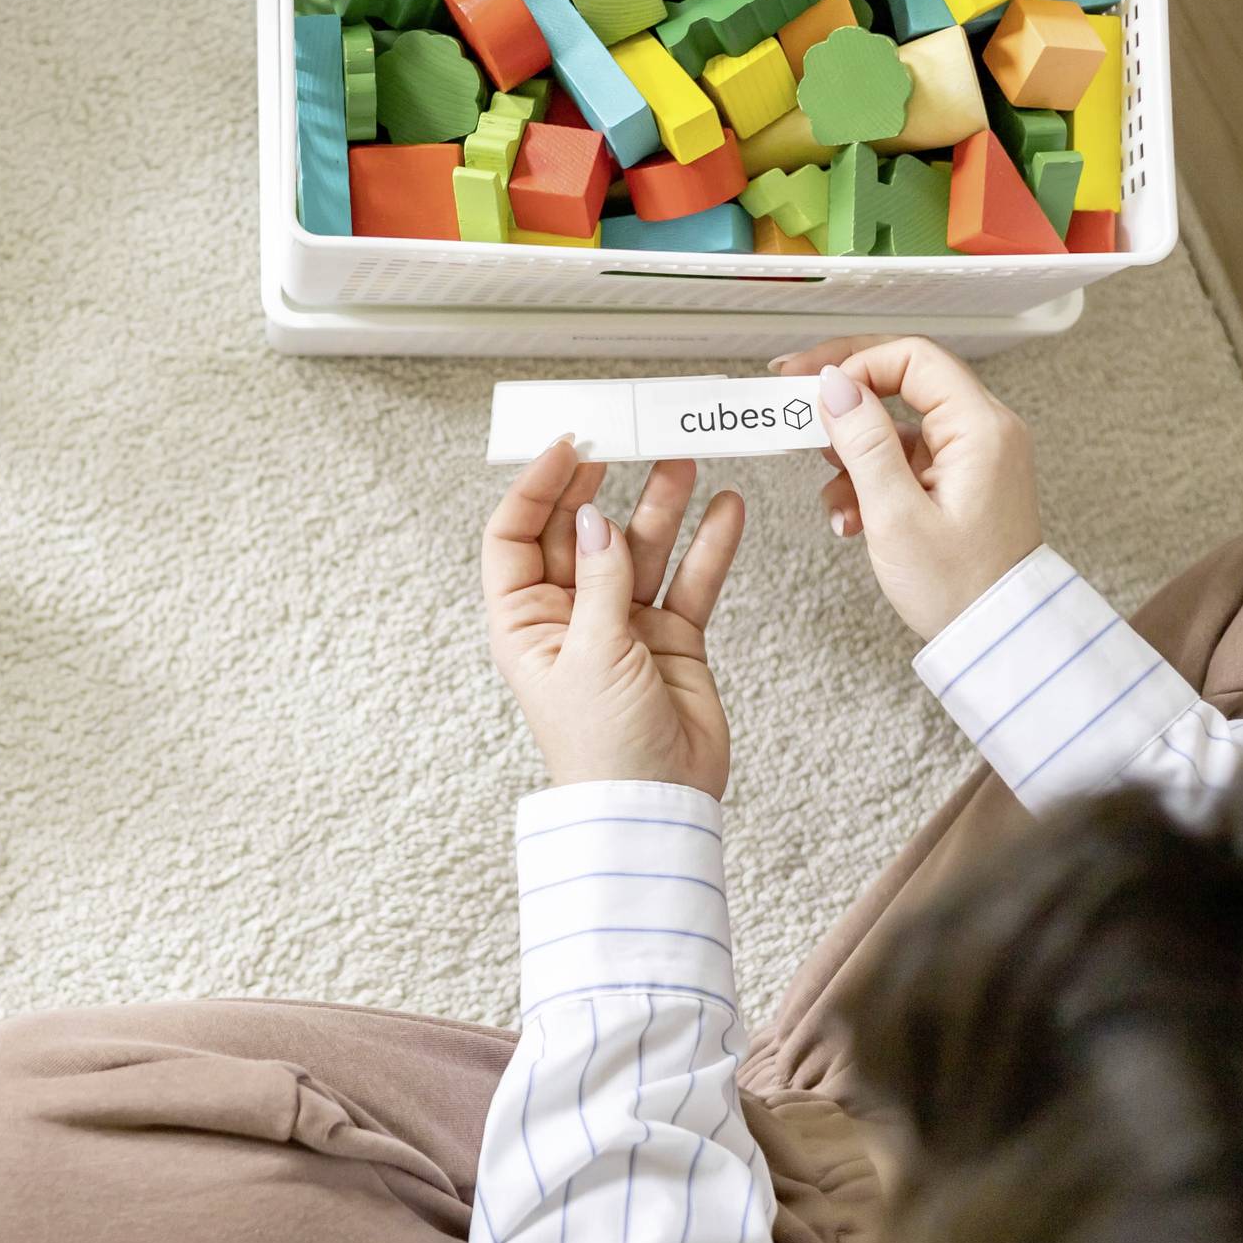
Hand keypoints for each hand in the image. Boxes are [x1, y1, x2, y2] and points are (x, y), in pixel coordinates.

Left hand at [482, 441, 745, 795]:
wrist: (655, 806)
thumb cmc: (601, 747)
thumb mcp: (590, 656)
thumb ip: (598, 582)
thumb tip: (595, 519)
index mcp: (524, 621)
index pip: (517, 535)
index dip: (537, 488)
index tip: (569, 447)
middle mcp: (569, 615)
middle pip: (580, 531)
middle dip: (601, 482)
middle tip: (627, 435)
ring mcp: (622, 624)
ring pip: (638, 548)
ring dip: (660, 504)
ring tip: (683, 458)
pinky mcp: (671, 638)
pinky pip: (688, 580)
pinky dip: (707, 545)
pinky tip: (725, 507)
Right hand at [772, 336, 1040, 640]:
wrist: (996, 639)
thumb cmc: (960, 588)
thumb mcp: (896, 516)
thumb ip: (864, 443)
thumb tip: (835, 386)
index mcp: (980, 428)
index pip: (912, 358)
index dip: (854, 361)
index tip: (807, 382)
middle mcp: (985, 431)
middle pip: (904, 382)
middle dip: (846, 399)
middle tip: (796, 406)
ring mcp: (974, 456)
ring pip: (899, 426)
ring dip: (855, 453)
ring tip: (834, 495)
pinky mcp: (961, 481)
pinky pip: (907, 459)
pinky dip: (873, 479)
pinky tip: (852, 515)